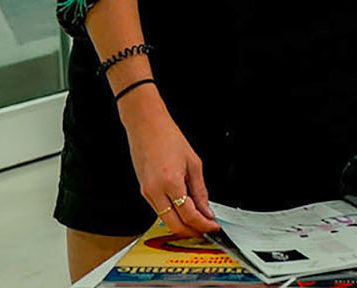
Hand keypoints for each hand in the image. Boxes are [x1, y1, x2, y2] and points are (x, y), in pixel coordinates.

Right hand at [120, 93, 219, 235]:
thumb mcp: (193, 162)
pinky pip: (159, 211)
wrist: (145, 125)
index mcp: (170, 182)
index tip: (213, 225)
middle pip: (175, 226)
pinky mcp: (143, 191)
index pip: (189, 215)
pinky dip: (173, 215)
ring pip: (166, 221)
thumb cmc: (167, 137)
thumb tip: (206, 210)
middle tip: (206, 228)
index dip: (204, 225)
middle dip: (193, 231)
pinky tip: (184, 209)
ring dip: (183, 225)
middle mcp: (155, 191)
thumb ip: (200, 190)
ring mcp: (147, 192)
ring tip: (198, 219)